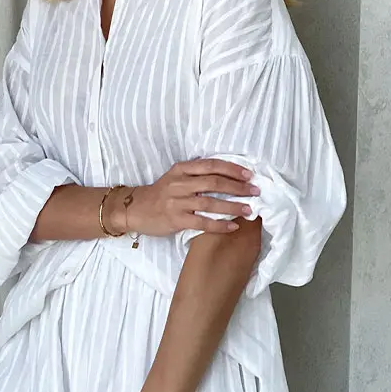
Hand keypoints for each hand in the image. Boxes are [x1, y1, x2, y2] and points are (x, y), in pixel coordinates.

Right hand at [108, 159, 259, 236]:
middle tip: (255, 191)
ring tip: (249, 210)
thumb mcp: (175, 177)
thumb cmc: (160, 194)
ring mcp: (177, 202)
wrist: (135, 209)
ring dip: (233, 206)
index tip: (250, 174)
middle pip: (214, 182)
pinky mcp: (175, 219)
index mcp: (182, 169)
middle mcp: (179, 183)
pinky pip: (202, 222)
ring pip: (210, 202)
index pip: (212, 165)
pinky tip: (232, 227)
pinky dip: (219, 224)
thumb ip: (196, 175)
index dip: (233, 169)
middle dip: (238, 187)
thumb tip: (228, 177)